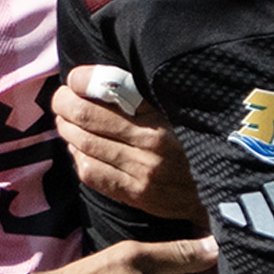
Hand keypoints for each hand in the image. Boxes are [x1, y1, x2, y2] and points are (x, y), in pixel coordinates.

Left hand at [54, 65, 200, 221]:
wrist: (212, 190)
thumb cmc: (189, 144)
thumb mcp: (174, 113)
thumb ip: (141, 98)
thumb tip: (98, 83)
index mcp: (161, 113)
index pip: (112, 87)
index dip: (83, 80)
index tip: (75, 79)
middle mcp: (151, 140)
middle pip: (88, 115)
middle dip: (64, 104)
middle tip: (60, 100)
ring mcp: (142, 169)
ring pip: (84, 143)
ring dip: (66, 129)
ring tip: (64, 121)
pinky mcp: (135, 193)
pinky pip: (91, 172)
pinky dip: (77, 156)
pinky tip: (78, 149)